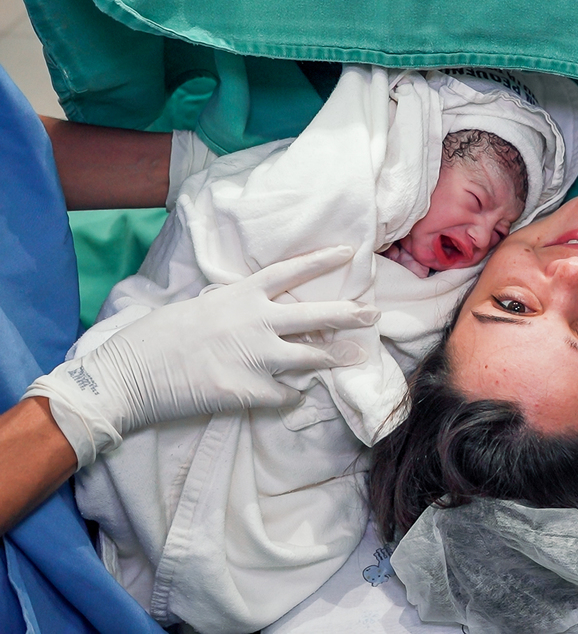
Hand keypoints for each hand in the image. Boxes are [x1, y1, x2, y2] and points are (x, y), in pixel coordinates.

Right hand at [25, 246, 379, 467]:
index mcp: (240, 296)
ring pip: (311, 358)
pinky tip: (293, 397)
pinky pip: (286, 394)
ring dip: (335, 359)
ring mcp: (255, 357)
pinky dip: (292, 396)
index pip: (291, 271)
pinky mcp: (249, 390)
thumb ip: (233, 307)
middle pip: (316, 315)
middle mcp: (255, 322)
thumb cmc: (157, 338)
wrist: (131, 374)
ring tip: (356, 357)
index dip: (322, 260)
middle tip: (373, 314)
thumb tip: (254, 310)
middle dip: (349, 315)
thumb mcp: (199, 308)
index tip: (349, 252)